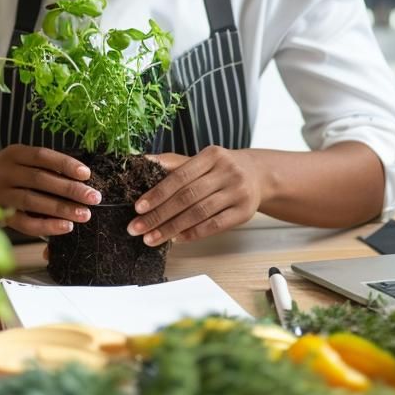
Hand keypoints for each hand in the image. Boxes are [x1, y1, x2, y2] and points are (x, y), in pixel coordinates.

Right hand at [0, 145, 100, 237]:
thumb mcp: (18, 159)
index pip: (43, 156)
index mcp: (14, 154)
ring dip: (62, 209)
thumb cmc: (4, 171)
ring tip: (85, 214)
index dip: (65, 164)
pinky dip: (46, 226)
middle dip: (70, 189)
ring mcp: (0, 194)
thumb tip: (80, 178)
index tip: (87, 174)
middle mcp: (5, 172)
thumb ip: (42, 166)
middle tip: (94, 197)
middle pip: (41, 180)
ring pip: (33, 201)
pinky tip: (66, 227)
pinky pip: (24, 222)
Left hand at [128, 147, 262, 245]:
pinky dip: (193, 233)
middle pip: (187, 196)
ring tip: (152, 238)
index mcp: (212, 155)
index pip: (180, 176)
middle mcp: (227, 172)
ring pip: (199, 213)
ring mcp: (238, 192)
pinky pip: (215, 225)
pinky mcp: (244, 212)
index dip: (158, 193)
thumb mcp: (201, 160)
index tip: (138, 208)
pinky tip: (176, 239)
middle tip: (137, 228)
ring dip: (172, 228)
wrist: (258, 175)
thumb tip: (142, 161)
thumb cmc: (221, 168)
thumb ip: (173, 164)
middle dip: (159, 215)